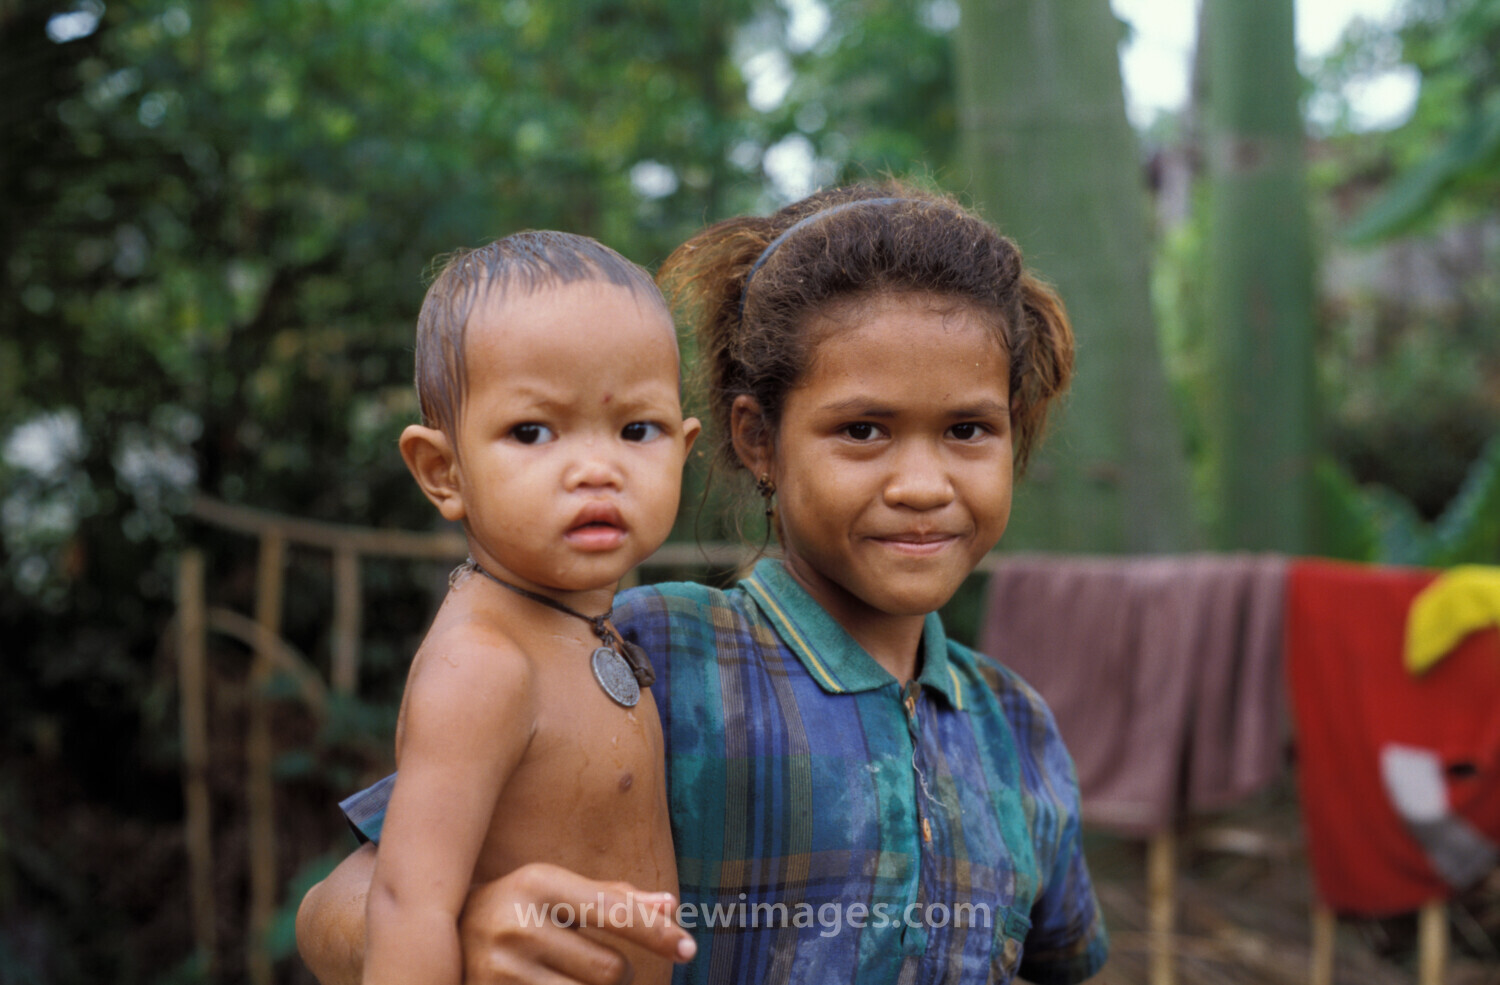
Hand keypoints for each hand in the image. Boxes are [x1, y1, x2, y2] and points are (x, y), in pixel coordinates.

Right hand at [458, 863, 695, 984]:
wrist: (439, 935)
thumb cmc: (515, 908)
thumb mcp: (558, 891)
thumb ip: (614, 897)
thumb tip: (670, 907)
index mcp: (539, 884)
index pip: (615, 911)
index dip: (657, 932)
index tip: (689, 948)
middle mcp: (517, 924)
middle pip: (608, 969)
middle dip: (617, 973)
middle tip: (596, 965)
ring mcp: (501, 970)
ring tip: (569, 978)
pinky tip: (551, 983)